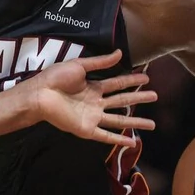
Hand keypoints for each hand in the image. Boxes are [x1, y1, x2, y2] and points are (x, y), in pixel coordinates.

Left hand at [25, 49, 156, 146]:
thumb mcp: (80, 65)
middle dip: (138, 98)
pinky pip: (106, 136)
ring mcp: (92, 117)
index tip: (146, 77)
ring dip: (135, 122)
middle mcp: (95, 102)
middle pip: (122, 101)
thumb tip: (120, 52)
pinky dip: (119, 140)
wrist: (40, 94)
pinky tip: (133, 142)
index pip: (117, 83)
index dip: (131, 80)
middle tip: (155, 96)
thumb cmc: (56, 78)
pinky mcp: (86, 129)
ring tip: (153, 124)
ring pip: (119, 120)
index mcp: (93, 86)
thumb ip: (100, 62)